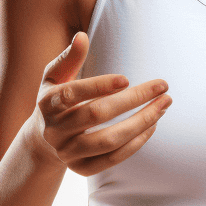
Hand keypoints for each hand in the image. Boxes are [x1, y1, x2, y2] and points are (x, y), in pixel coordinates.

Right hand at [27, 32, 170, 177]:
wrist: (42, 140)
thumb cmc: (56, 99)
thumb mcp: (55, 77)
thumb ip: (69, 58)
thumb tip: (82, 36)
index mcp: (47, 103)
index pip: (72, 94)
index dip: (98, 86)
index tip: (126, 79)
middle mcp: (54, 130)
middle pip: (95, 116)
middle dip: (133, 100)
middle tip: (162, 86)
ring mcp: (67, 152)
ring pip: (107, 141)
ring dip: (140, 123)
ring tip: (163, 106)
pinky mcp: (81, 169)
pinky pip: (112, 159)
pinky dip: (135, 144)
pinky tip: (152, 126)